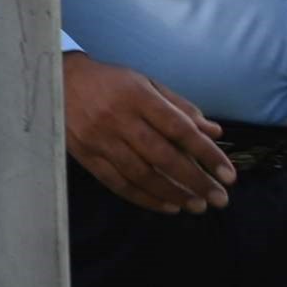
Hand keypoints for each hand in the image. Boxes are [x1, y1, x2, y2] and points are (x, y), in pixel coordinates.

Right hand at [62, 51, 233, 213]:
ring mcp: (100, 139)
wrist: (57, 80)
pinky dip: (144, 198)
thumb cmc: (110, 81)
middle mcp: (119, 118)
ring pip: (141, 174)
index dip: (207, 154)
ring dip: (173, 194)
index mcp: (138, 96)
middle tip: (219, 200)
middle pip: (162, 156)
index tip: (229, 175)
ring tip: (196, 206)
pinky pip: (118, 183)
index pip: (179, 129)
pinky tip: (166, 205)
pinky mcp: (86, 155)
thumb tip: (214, 132)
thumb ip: (180, 107)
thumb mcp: (146, 83)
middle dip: (195, 181)